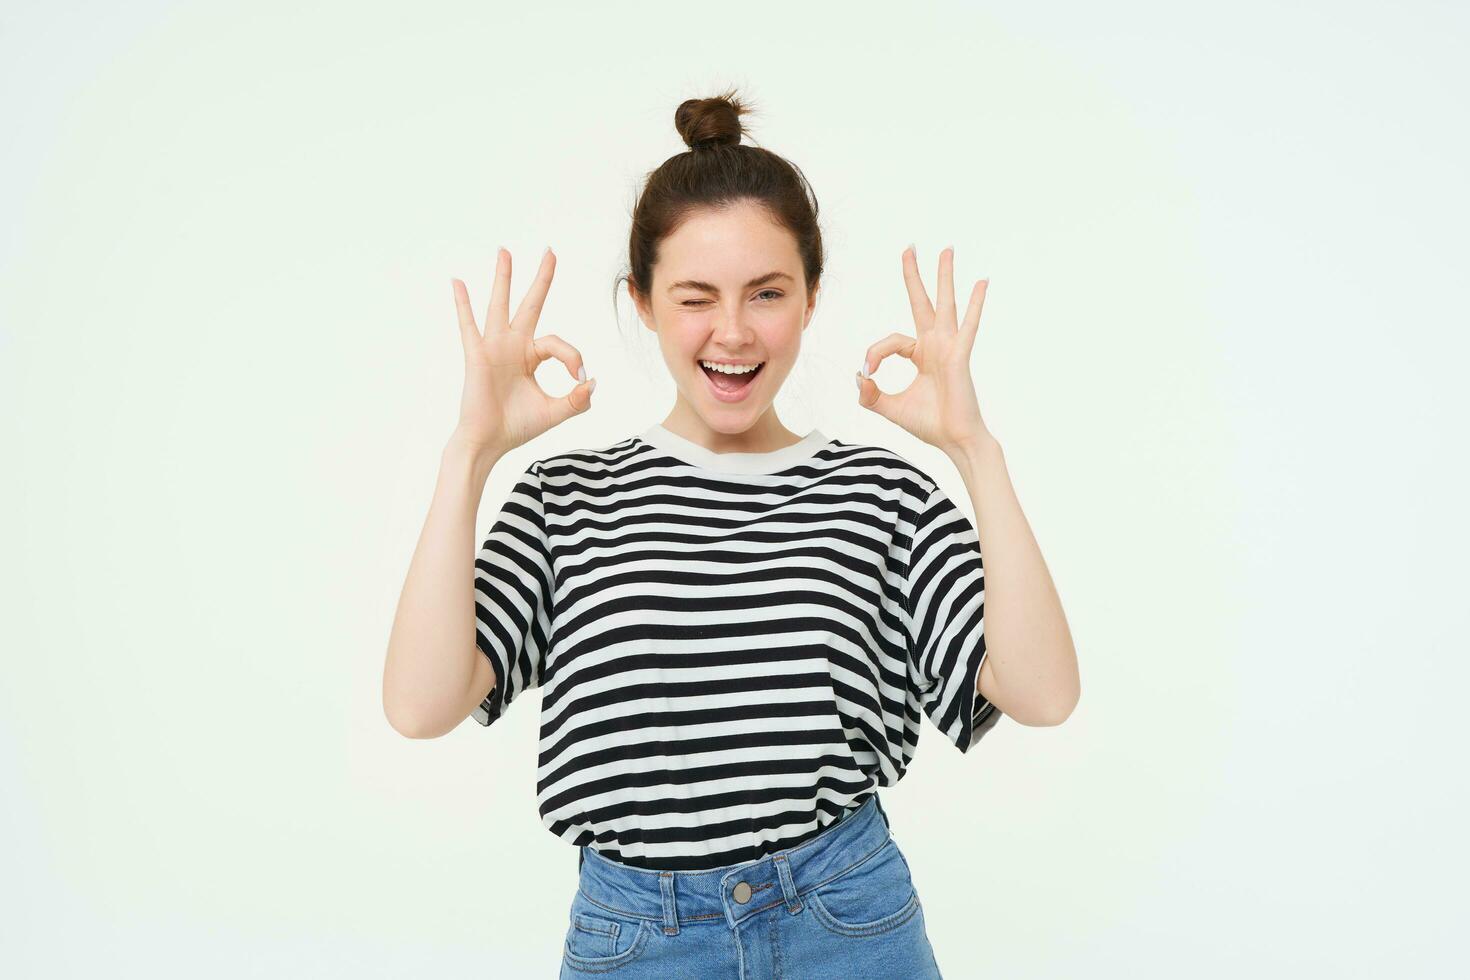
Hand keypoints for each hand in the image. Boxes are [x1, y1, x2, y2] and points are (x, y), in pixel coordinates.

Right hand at [450, 247, 594, 455]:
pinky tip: (458, 282)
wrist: (490, 443)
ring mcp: (494, 348)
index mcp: (530, 357)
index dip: (573, 358)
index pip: (557, 343)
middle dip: (541, 279)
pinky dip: (462, 304)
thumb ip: (577, 400)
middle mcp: (512, 347)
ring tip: (505, 251)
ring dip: (504, 278)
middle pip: (530, 305)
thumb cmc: (517, 427)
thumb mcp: (555, 412)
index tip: (579, 379)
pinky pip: (468, 325)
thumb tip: (593, 381)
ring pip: (500, 305)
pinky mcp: (477, 356)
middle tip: (550, 251)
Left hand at [856, 245, 991, 455]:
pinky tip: (981, 282)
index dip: (875, 354)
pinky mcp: (960, 356)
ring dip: (944, 277)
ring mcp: (950, 348)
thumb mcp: (890, 408)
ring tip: (946, 250)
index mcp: (921, 355)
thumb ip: (870, 395)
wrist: (954, 441)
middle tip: (909, 248)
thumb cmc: (930, 424)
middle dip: (914, 276)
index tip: (869, 373)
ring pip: (945, 305)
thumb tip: (858, 377)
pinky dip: (975, 304)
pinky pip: (967, 326)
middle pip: (922, 303)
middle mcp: (936, 345)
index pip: (891, 341)